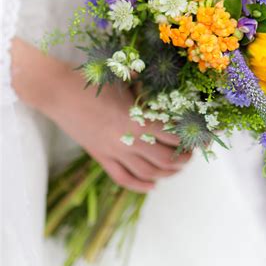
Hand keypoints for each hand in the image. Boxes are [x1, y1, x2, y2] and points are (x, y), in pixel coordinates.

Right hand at [12, 39, 190, 192]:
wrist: (60, 92)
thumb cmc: (94, 80)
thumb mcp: (126, 80)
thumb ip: (148, 88)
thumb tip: (170, 88)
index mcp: (137, 118)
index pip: (173, 135)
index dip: (192, 139)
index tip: (205, 139)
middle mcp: (127, 139)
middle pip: (164, 159)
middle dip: (182, 159)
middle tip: (191, 153)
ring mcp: (113, 152)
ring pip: (147, 172)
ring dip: (166, 173)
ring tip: (177, 167)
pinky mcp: (100, 157)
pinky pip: (123, 178)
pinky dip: (141, 184)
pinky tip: (153, 184)